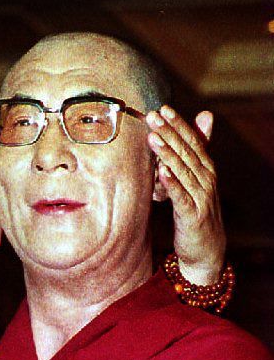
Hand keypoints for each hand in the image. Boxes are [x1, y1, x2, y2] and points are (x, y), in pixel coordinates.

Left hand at [147, 106, 225, 285]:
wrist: (206, 250)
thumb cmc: (196, 213)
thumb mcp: (194, 183)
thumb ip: (193, 155)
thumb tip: (202, 119)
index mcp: (206, 170)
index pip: (193, 141)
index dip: (178, 124)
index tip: (162, 108)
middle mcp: (206, 180)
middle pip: (187, 151)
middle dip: (170, 132)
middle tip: (152, 116)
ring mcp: (201, 197)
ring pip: (183, 170)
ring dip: (167, 153)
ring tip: (152, 137)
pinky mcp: (193, 215)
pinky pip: (181, 196)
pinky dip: (172, 183)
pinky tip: (161, 171)